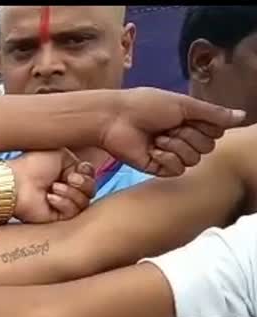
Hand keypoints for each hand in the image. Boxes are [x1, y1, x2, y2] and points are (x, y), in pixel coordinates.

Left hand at [12, 149, 95, 222]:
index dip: (88, 172)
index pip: (90, 176)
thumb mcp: (60, 154)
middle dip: (84, 183)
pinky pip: (73, 213)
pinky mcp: (56, 219)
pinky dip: (63, 203)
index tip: (78, 167)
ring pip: (85, 203)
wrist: (16, 181)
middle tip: (71, 178)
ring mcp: (61, 205)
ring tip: (54, 187)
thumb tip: (87, 170)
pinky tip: (49, 198)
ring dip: (71, 192)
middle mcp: (65, 190)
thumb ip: (78, 161)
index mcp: (66, 174)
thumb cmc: (33, 164)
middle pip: (91, 191)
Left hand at [102, 88, 245, 176]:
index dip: (205, 125)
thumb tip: (242, 116)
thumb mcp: (183, 105)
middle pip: (207, 147)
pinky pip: (177, 170)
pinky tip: (152, 150)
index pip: (216, 132)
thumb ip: (213, 114)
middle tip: (168, 127)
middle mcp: (182, 139)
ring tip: (157, 137)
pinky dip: (166, 158)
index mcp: (189, 122)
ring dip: (176, 146)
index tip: (186, 116)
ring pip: (194, 160)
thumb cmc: (145, 105)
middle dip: (189, 136)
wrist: (114, 119)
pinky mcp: (157, 167)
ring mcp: (170, 154)